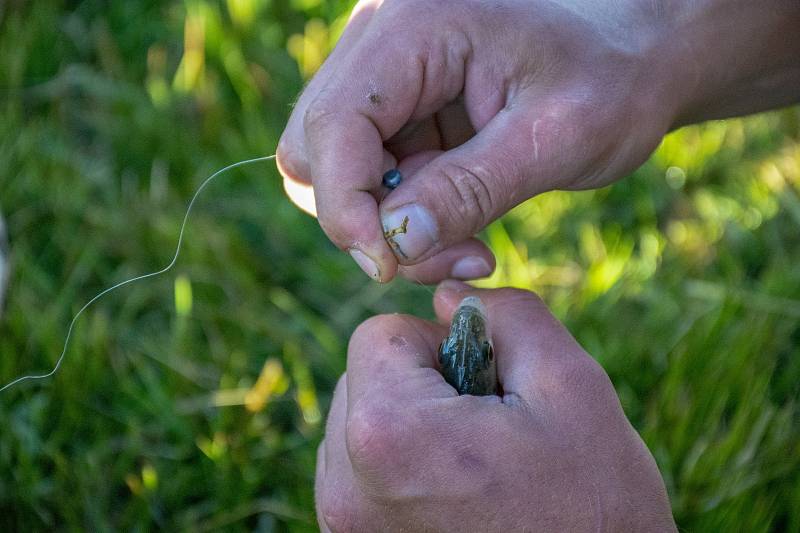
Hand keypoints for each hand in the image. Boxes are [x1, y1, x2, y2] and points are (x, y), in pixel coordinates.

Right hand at [277, 0, 799, 283]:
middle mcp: (383, 40)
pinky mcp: (401, 106)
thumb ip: (471, 189)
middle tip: (444, 252)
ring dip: (386, 222)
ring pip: (334, 167)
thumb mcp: (558, 136)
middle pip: (314, 146)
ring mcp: (387, 73)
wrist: (636, 54)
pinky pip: (373, 173)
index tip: (388, 266)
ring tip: (467, 242)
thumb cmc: (615, 77)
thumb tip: (392, 245)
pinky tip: (463, 224)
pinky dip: (406, 213)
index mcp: (416, 25)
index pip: (334, 123)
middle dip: (364, 217)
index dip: (346, 205)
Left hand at [315, 281, 675, 530]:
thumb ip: (508, 315)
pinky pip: (358, 474)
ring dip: (408, 425)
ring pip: (357, 425)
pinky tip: (455, 494)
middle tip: (484, 427)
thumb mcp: (571, 386)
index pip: (376, 334)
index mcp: (388, 433)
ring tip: (472, 465)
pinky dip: (398, 467)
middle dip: (419, 384)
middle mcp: (346, 486)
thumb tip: (450, 295)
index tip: (482, 381)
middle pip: (361, 380)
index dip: (435, 342)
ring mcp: (345, 526)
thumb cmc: (594, 506)